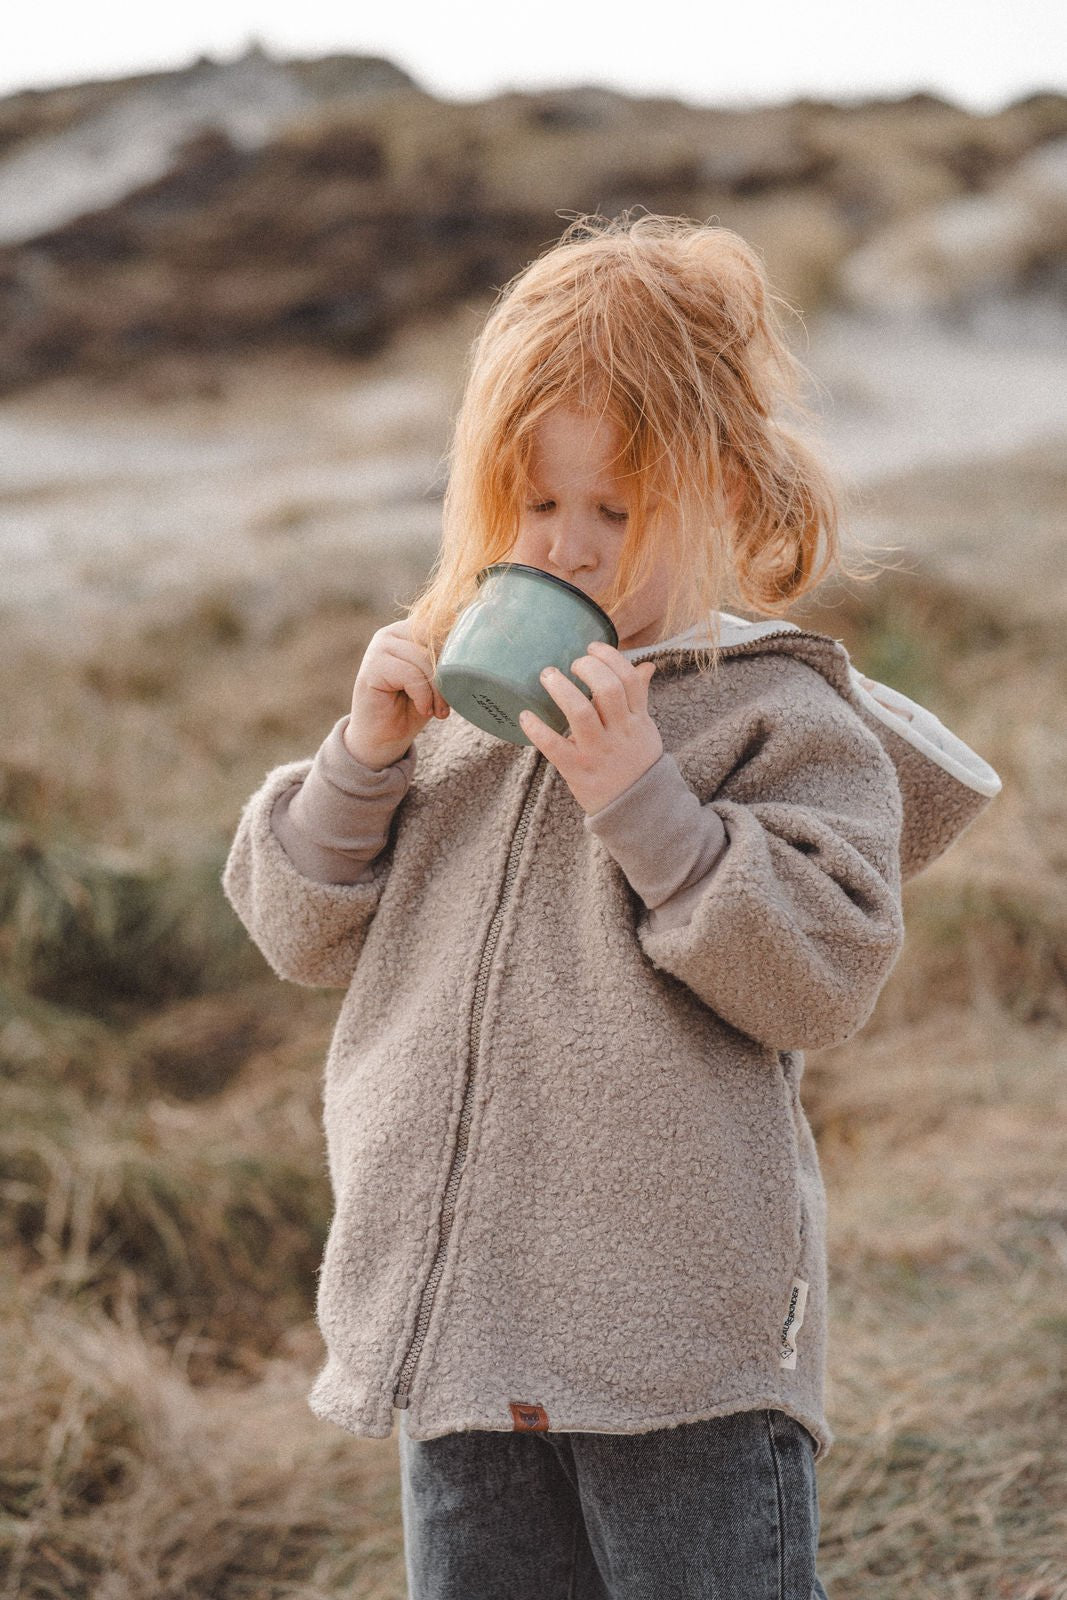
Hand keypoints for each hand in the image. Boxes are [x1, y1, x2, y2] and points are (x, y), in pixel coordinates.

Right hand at [344, 617, 449, 769]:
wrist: (382, 738)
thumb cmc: (411, 708)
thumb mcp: (435, 680)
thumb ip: (446, 659)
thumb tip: (473, 647)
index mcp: (409, 630)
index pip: (442, 627)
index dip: (457, 653)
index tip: (464, 681)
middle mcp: (392, 633)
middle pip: (434, 641)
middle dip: (449, 674)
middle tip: (448, 704)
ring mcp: (380, 647)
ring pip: (425, 659)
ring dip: (437, 691)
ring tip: (438, 711)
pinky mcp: (373, 666)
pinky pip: (411, 674)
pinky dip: (423, 696)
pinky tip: (423, 710)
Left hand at [518, 640, 661, 814]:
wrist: (638, 810)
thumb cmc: (636, 762)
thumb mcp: (645, 728)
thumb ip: (640, 697)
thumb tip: (646, 666)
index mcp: (637, 719)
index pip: (629, 678)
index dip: (610, 657)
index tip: (592, 647)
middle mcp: (619, 732)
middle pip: (607, 689)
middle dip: (586, 667)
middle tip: (571, 663)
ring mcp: (598, 751)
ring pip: (580, 712)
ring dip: (560, 689)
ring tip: (547, 676)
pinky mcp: (577, 769)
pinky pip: (554, 745)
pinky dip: (536, 729)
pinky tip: (525, 715)